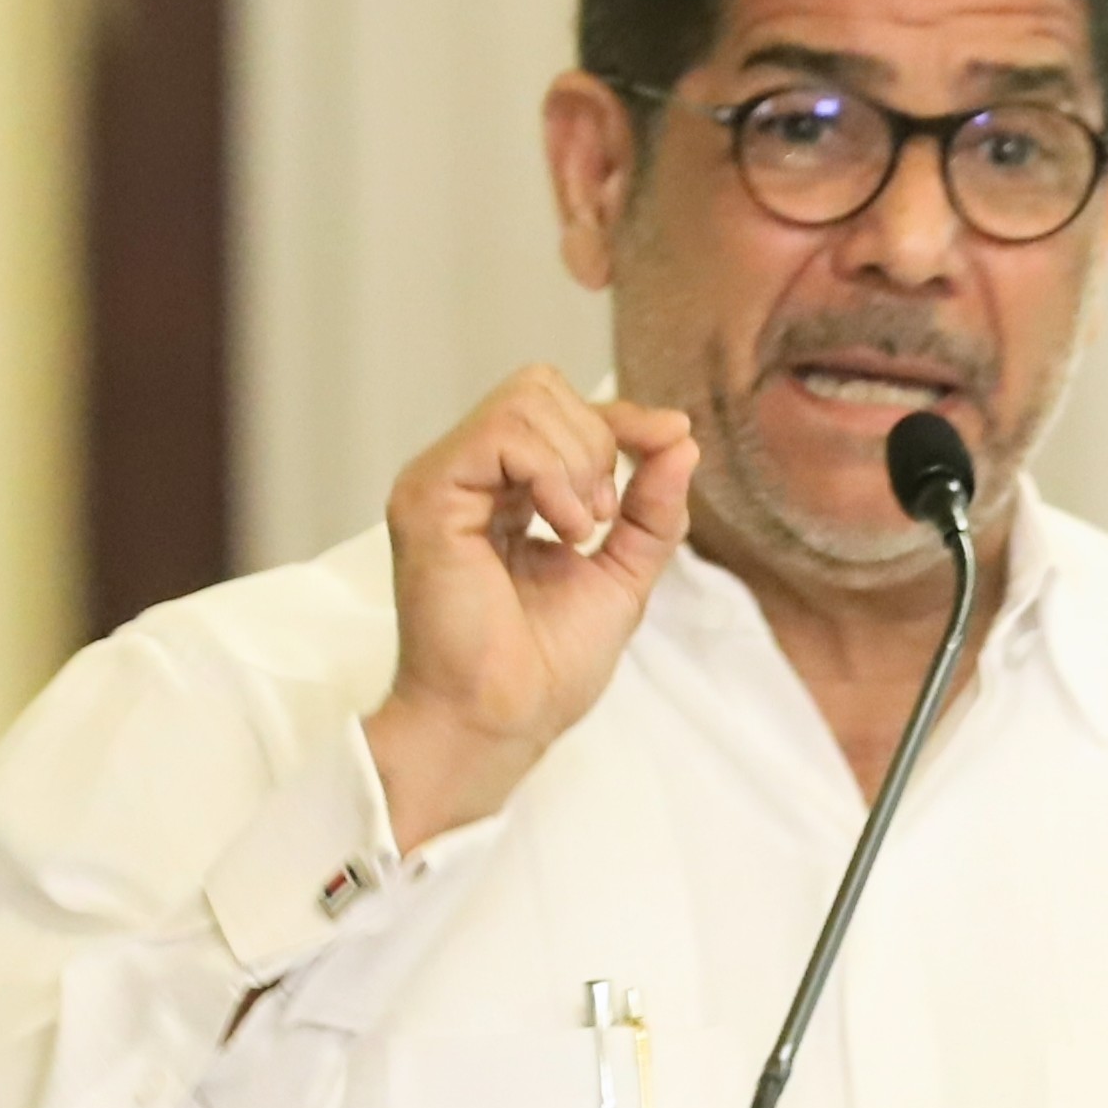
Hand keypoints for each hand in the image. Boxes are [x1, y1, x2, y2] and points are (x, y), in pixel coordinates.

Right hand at [361, 366, 695, 849]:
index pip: (556, 409)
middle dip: (597, 440)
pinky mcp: (427, 496)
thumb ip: (651, 506)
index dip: (619, 419)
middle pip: (540, 386)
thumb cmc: (545, 668)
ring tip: (581, 529)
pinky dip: (553, 474)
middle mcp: (463, 478)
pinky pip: (503, 433)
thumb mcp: (623, 572)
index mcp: (499, 492)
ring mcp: (440, 482)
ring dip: (578, 461)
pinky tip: (564, 530)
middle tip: (601, 518)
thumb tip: (681, 435)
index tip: (669, 442)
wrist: (503, 720)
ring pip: (525, 398)